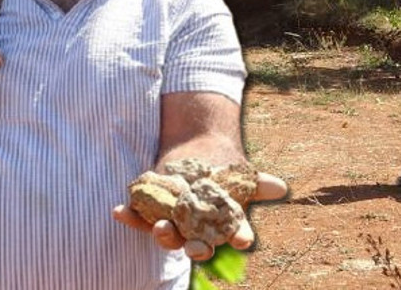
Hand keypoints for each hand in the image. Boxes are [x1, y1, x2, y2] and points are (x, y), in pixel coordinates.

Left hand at [112, 171, 287, 260]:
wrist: (197, 152)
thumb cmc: (224, 168)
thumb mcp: (241, 174)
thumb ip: (259, 183)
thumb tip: (282, 188)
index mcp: (224, 225)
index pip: (235, 235)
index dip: (239, 237)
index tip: (243, 239)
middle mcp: (199, 232)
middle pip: (198, 246)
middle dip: (195, 247)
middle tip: (194, 245)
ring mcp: (173, 225)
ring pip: (168, 237)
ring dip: (162, 234)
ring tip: (161, 225)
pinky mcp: (151, 214)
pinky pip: (138, 220)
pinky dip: (128, 216)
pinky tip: (119, 210)